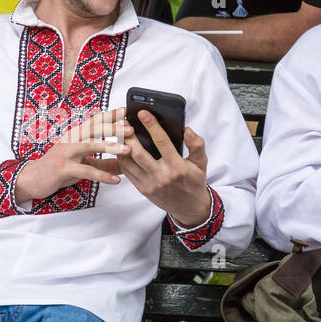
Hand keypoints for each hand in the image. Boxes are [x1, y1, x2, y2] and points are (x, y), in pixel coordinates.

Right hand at [14, 107, 130, 204]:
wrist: (33, 178)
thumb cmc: (59, 168)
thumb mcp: (81, 163)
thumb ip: (102, 163)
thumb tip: (124, 165)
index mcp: (75, 135)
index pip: (94, 121)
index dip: (110, 115)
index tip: (126, 110)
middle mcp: (70, 139)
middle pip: (94, 129)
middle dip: (114, 128)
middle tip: (131, 129)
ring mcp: (66, 153)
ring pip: (90, 146)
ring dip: (110, 147)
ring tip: (128, 150)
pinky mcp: (63, 168)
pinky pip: (86, 170)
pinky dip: (102, 175)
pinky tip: (115, 180)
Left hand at [118, 110, 210, 225]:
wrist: (189, 208)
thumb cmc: (194, 181)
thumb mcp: (201, 163)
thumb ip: (197, 145)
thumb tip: (187, 130)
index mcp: (177, 167)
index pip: (162, 142)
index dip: (151, 126)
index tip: (142, 113)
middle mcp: (162, 176)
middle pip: (139, 152)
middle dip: (129, 135)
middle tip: (123, 120)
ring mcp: (149, 184)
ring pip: (129, 162)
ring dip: (121, 145)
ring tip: (119, 131)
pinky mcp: (142, 189)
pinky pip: (127, 171)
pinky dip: (121, 157)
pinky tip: (120, 147)